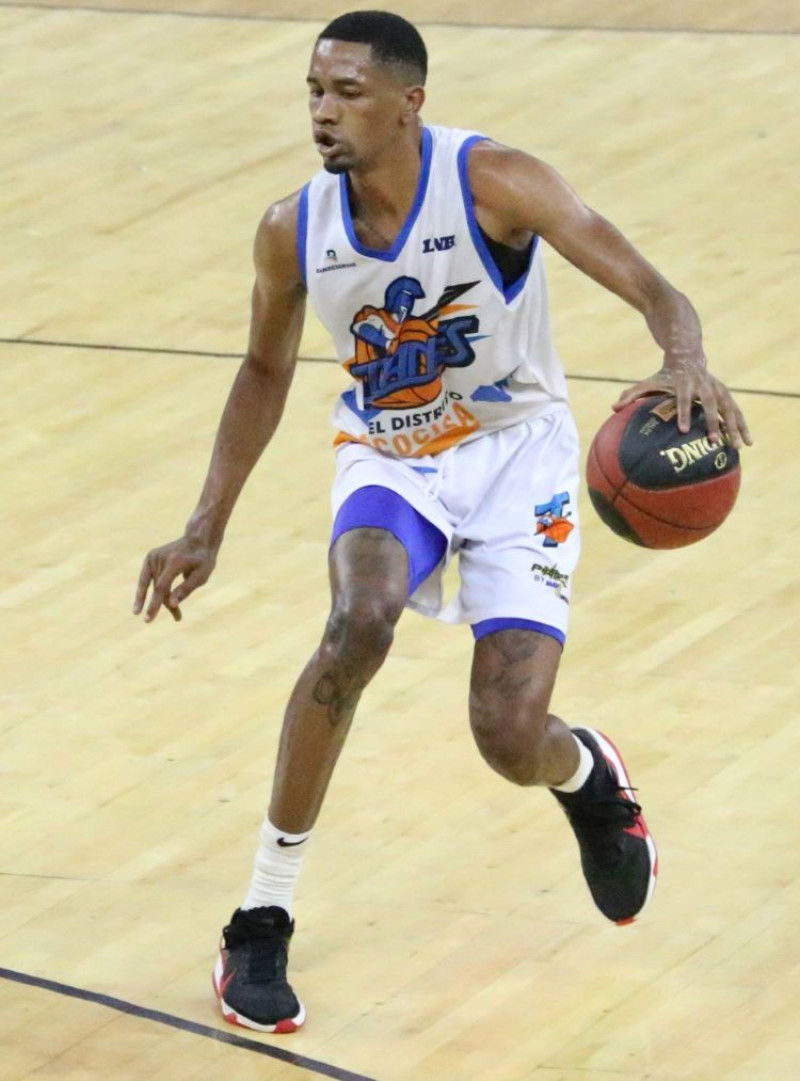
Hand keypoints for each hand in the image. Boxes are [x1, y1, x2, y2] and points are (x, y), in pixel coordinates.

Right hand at [133, 536, 217, 622]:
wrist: (198, 539)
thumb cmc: (203, 560)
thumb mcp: (202, 576)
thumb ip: (186, 589)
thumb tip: (172, 604)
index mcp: (174, 562)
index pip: (161, 587)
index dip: (154, 605)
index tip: (147, 619)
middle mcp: (160, 558)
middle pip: (158, 588)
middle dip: (166, 604)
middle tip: (178, 618)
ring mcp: (153, 556)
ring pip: (153, 586)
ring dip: (161, 599)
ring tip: (176, 614)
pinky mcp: (150, 557)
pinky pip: (146, 579)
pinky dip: (147, 590)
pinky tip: (141, 605)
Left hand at [612, 363, 752, 448]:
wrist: (687, 355)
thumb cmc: (664, 376)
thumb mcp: (647, 382)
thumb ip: (631, 394)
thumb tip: (613, 408)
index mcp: (684, 384)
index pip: (684, 399)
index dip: (683, 413)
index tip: (683, 430)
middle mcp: (704, 386)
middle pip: (712, 404)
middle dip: (713, 423)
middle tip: (713, 441)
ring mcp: (718, 389)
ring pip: (729, 408)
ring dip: (734, 427)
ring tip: (738, 447)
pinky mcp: (726, 394)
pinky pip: (736, 412)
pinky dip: (743, 426)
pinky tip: (748, 443)